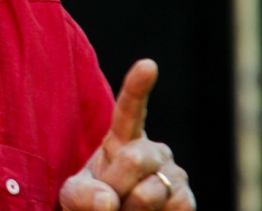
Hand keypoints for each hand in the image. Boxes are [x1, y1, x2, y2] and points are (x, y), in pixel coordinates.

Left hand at [60, 60, 194, 210]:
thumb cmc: (91, 204)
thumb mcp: (74, 196)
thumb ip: (83, 196)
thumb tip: (108, 202)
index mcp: (123, 138)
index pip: (129, 109)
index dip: (138, 87)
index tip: (148, 65)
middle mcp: (153, 149)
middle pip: (134, 159)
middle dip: (115, 185)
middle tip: (108, 203)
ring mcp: (174, 173)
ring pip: (150, 192)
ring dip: (131, 210)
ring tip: (127, 210)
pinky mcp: (187, 199)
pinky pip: (174, 207)